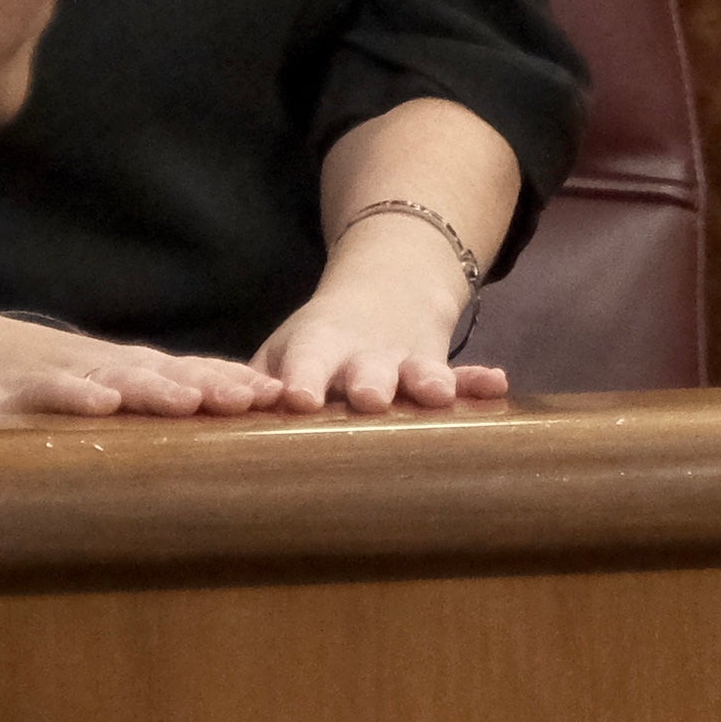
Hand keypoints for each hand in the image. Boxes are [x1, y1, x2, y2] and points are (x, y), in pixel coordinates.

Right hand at [0, 261, 283, 423]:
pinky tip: (102, 403)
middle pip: (160, 373)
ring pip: (109, 379)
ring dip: (157, 388)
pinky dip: (71, 396)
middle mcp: (85, 368)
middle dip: (214, 387)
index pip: (180, 374)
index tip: (284, 399)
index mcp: (105, 371)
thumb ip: (116, 406)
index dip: (229, 384)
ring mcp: (43, 376)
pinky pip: (38, 394)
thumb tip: (179, 435)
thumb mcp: (66, 389)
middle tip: (267, 400)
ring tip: (200, 400)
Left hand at [256, 217, 511, 414]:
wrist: (384, 294)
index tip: (297, 399)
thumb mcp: (281, 354)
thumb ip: (258, 388)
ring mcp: (404, 361)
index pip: (304, 363)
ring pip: (418, 371)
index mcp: (315, 349)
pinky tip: (497, 384)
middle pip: (365, 369)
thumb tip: (223, 427)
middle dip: (369, 383)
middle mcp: (361, 355)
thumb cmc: (314, 348)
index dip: (302, 379)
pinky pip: (462, 374)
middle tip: (369, 399)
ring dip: (427, 381)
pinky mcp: (438, 367)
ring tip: (437, 394)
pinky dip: (478, 381)